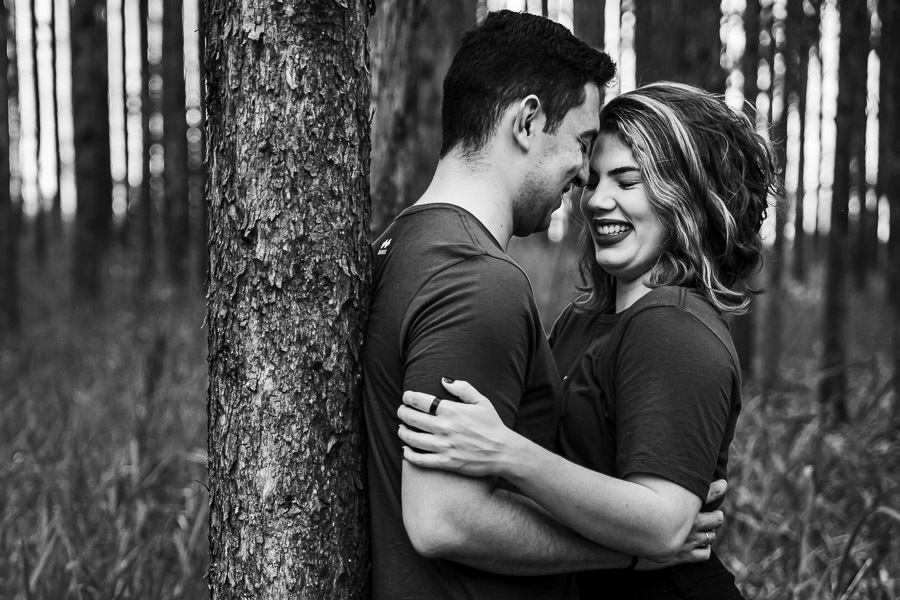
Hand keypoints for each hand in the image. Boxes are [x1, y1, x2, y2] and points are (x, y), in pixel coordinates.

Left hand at [397, 378, 517, 477]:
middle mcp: (444, 427)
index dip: (409, 397)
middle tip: (401, 411)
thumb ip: (463, 388)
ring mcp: (444, 446)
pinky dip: (408, 455)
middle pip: (412, 418)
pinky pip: (420, 460)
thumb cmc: (493, 425)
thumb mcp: (482, 401)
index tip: (406, 396)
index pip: (421, 400)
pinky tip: (405, 450)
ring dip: (402, 432)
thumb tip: (444, 380)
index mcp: (452, 410)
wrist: (503, 452)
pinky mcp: (445, 462)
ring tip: (401, 428)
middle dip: (402, 412)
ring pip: (412, 438)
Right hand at [635, 480, 726, 569]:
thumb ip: (656, 475)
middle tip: (713, 513)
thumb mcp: (645, 484)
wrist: (631, 536)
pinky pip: (704, 554)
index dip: (718, 488)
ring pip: (710, 537)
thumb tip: (661, 463)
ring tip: (705, 531)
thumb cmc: (636, 507)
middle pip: (715, 519)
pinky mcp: (684, 556)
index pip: (710, 493)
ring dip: (709, 533)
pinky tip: (699, 546)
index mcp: (686, 505)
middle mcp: (692, 523)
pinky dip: (704, 549)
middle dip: (715, 516)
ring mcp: (689, 541)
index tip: (722, 485)